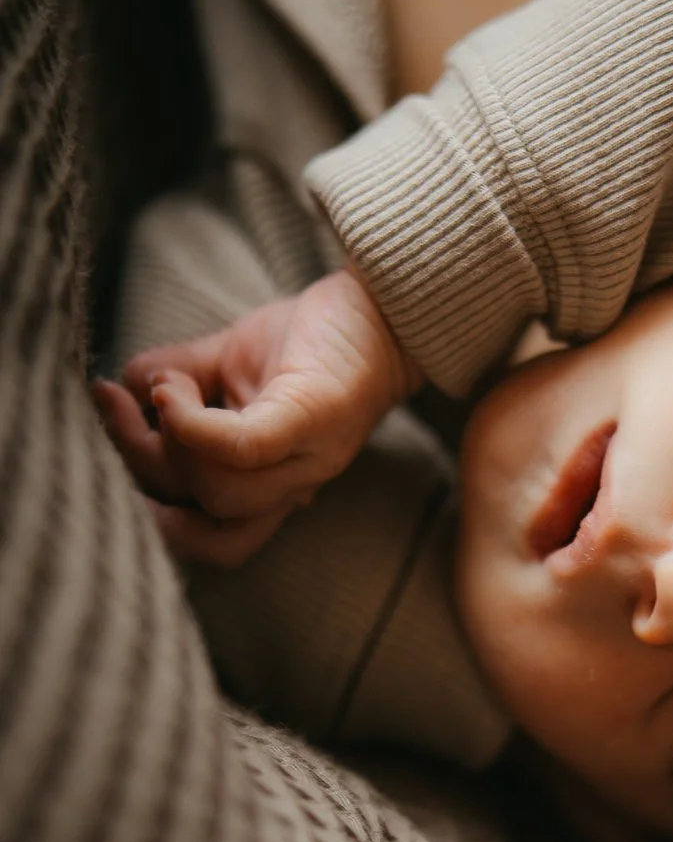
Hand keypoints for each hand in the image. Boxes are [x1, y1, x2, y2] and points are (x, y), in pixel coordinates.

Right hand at [94, 268, 422, 565]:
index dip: (155, 518)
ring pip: (219, 491)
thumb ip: (173, 379)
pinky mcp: (317, 416)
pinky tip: (172, 390)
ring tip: (161, 389)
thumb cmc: (311, 334)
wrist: (387, 300)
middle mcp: (297, 482)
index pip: (214, 540)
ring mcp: (312, 455)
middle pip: (204, 514)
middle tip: (119, 408)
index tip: (116, 455)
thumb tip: (121, 390)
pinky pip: (246, 446)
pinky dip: (194, 425)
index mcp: (276, 484)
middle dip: (143, 465)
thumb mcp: (226, 359)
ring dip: (166, 442)